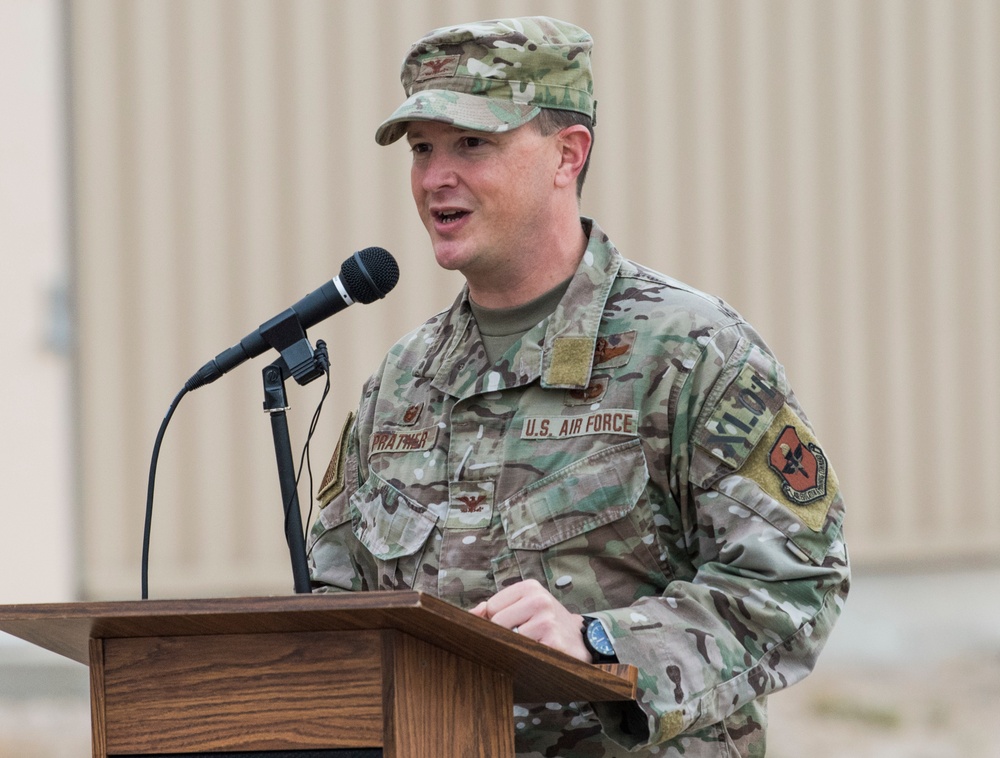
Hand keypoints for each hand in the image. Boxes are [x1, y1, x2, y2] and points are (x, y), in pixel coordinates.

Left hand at [470, 579, 590, 661]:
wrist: (581, 641)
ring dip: (515, 648)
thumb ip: (495, 608)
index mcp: (530, 587)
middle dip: (503, 635)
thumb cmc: (546, 623)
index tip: (513, 625)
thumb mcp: (524, 607)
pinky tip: (537, 654)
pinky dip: (525, 657)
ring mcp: (547, 621)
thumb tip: (471, 613)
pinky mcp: (553, 643)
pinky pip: (523, 653)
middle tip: (522, 638)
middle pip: (497, 623)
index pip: (492, 606)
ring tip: (531, 646)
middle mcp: (540, 600)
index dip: (497, 621)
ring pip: (509, 639)